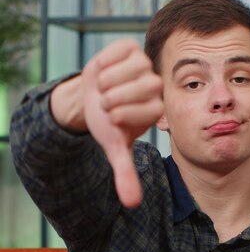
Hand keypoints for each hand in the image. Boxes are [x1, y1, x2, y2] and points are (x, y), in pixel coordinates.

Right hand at [81, 39, 162, 207]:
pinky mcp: (130, 48)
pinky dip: (103, 63)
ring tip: (104, 89)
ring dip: (106, 82)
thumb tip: (132, 204)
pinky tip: (103, 71)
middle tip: (106, 103)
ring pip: (125, 71)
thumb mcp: (114, 148)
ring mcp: (144, 64)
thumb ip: (126, 174)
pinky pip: (116, 53)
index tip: (113, 117)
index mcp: (157, 108)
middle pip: (139, 88)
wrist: (90, 97)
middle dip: (113, 99)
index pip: (148, 108)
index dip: (122, 114)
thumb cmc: (106, 123)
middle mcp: (156, 85)